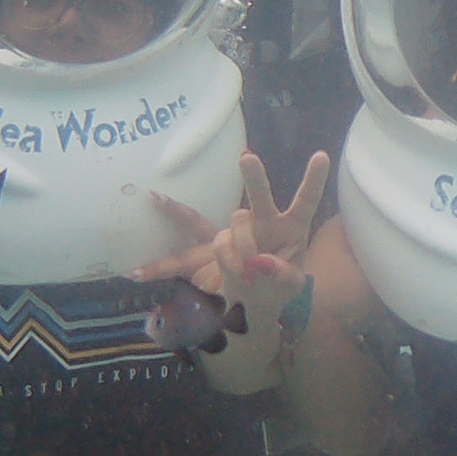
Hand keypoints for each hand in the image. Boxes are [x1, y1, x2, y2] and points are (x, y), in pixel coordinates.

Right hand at [131, 150, 330, 314]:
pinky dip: (159, 268)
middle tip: (247, 158)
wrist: (255, 300)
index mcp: (289, 228)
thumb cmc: (279, 286)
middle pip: (257, 198)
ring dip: (238, 258)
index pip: (304, 201)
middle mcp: (261, 222)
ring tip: (244, 276)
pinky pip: (182, 258)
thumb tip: (259, 263)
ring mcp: (233, 234)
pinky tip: (135, 272)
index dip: (313, 180)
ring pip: (230, 235)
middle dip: (254, 177)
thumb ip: (281, 275)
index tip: (322, 154)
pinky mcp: (210, 251)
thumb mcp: (289, 286)